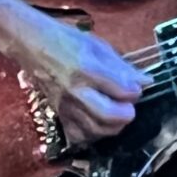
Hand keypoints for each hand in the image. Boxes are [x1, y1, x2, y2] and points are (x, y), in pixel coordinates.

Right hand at [15, 12, 146, 148]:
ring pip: (96, 130)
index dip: (135, 91)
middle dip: (127, 113)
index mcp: (87, 69)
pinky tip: (98, 123)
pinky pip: (78, 136)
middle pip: (108, 116)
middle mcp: (75, 91)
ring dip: (113, 126)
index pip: (122, 90)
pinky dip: (93, 134)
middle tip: (129, 105)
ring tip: (116, 114)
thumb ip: (122, 66)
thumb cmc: (65, 40)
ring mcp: (65, 106)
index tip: (136, 87)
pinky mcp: (58, 114)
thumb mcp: (97, 45)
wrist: (31, 45)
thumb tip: (145, 82)